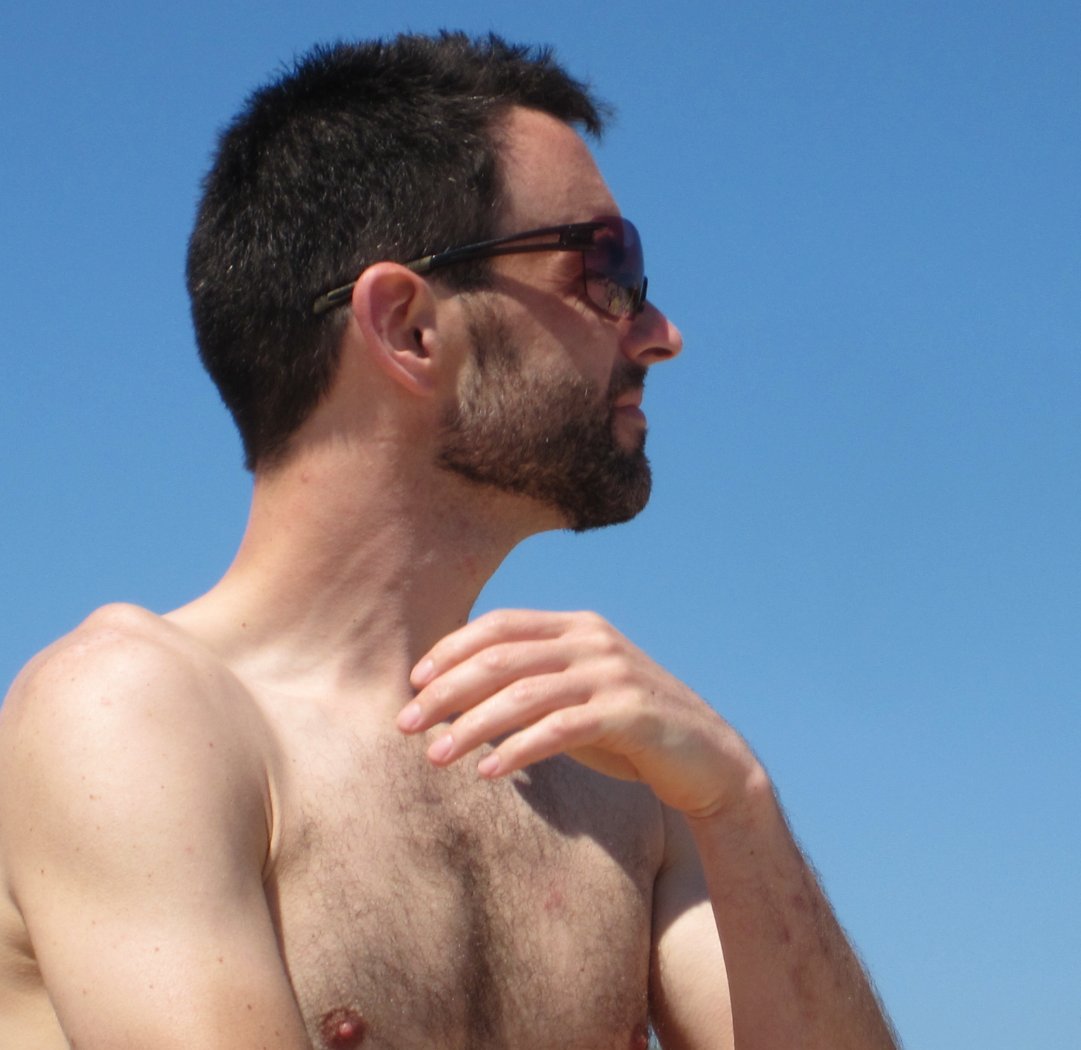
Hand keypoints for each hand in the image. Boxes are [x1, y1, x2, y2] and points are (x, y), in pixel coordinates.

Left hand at [397, 609, 759, 817]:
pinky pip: (560, 729)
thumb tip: (456, 697)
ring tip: (436, 756)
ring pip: (525, 693)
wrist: (708, 759)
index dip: (451, 650)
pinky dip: (519, 750)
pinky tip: (489, 772)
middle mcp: (593, 640)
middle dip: (447, 691)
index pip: (499, 624)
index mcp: (576, 626)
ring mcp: (613, 674)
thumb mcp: (575, 697)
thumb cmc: (627, 730)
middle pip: (502, 657)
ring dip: (472, 726)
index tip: (414, 683)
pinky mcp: (630, 713)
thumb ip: (531, 684)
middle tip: (406, 724)